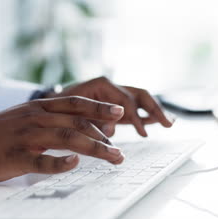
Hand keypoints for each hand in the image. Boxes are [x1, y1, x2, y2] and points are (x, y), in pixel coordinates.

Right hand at [0, 96, 124, 181]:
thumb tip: (71, 126)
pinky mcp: (16, 156)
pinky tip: (74, 164)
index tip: (120, 112)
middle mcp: (36, 119)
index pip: (76, 104)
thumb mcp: (21, 116)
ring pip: (67, 139)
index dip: (99, 108)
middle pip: (78, 122)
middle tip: (121, 149)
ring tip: (113, 158)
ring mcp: (26, 137)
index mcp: (38, 109)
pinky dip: (60, 163)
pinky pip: (41, 161)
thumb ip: (45, 119)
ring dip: (94, 148)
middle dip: (104, 135)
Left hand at [47, 77, 174, 136]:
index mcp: (101, 85)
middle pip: (139, 95)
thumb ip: (91, 119)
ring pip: (140, 100)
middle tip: (167, 124)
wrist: (49, 104)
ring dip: (153, 111)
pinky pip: (133, 108)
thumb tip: (110, 129)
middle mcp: (110, 88)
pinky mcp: (112, 105)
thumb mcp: (71, 113)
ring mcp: (112, 96)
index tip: (142, 133)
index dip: (135, 117)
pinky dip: (144, 115)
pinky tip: (154, 123)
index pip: (125, 100)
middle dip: (154, 109)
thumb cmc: (57, 107)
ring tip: (168, 123)